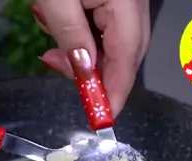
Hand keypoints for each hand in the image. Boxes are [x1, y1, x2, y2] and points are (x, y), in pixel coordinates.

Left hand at [32, 0, 150, 117]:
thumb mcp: (56, 0)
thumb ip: (72, 35)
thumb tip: (85, 72)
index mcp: (126, 1)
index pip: (127, 55)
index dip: (116, 90)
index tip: (105, 117)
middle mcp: (135, 2)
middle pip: (127, 52)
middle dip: (99, 75)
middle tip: (75, 84)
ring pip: (116, 42)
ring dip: (88, 57)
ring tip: (57, 55)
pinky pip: (108, 27)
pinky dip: (86, 39)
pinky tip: (64, 37)